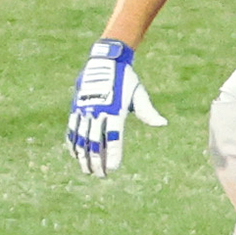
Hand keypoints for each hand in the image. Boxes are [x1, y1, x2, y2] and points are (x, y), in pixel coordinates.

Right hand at [65, 38, 163, 176]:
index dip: (112, 154)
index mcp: (115, 110)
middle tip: (100, 175)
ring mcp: (85, 109)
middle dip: (97, 160)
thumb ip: (148, 112)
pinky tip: (74, 155)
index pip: (113, 138)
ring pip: (81, 137)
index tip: (113, 168)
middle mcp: (98, 111)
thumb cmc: (126, 79)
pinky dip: (72, 142)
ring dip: (83, 156)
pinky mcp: (76, 106)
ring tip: (86, 170)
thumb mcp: (139, 94)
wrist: (105, 59)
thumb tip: (163, 123)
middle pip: (95, 142)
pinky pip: (72, 128)